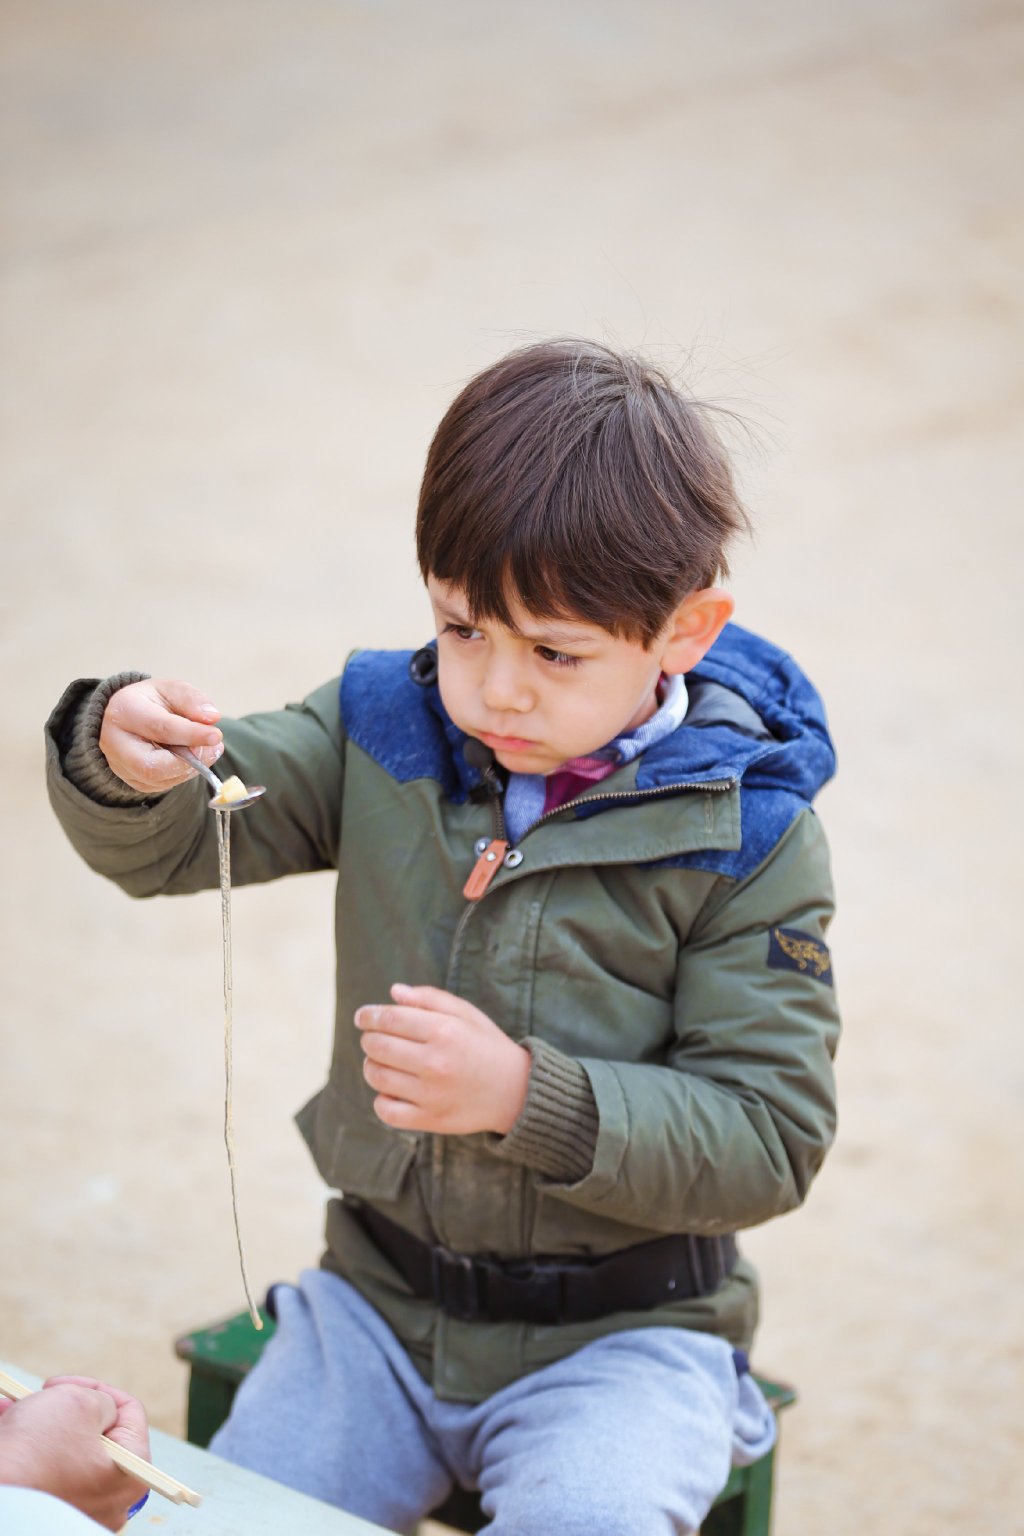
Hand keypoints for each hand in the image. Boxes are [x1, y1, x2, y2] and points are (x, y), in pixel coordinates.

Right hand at [0, 1377, 149, 1531]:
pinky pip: (42, 1469)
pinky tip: (7, 1420)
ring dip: (41, 1421)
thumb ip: (101, 1399)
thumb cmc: (38, 1450)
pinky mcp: (47, 1509)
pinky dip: (26, 1443)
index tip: (72, 1385)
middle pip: (96, 1434)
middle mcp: (108, 1499)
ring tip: (20, 1406)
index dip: (100, 1390)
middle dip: (68, 1407)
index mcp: (129, 1475)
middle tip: (49, 1395)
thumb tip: (98, 1407)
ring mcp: (77, 1507)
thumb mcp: (82, 1402)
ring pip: (63, 1449)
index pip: (129, 1415)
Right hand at [99, 677, 222, 793]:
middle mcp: (116, 742)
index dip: (192, 734)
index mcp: (124, 711)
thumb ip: (191, 700)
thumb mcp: (170, 689)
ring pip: (159, 779)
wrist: (125, 717)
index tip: (216, 735)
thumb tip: (212, 718)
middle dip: (190, 761)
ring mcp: (121, 766)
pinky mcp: (132, 780)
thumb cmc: (151, 701)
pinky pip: (162, 785)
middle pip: (153, 765)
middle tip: (213, 748)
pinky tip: (188, 757)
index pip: (160, 728)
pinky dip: (182, 774)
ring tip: (205, 749)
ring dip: (190, 768)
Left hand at [355, 984, 530, 1135]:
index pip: (390, 1019)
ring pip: (377, 1076)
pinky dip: (381, 1100)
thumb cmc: (487, 1046)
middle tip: (374, 1038)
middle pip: (377, 1046)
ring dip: (371, 1065)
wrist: (517, 1091)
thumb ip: (430, 998)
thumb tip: (392, 992)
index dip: (369, 1016)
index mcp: (445, 1031)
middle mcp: (436, 1063)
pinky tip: (391, 1090)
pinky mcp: (430, 1120)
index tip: (362, 1017)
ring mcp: (431, 1094)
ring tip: (381, 1061)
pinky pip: (386, 1111)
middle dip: (369, 1039)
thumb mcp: (466, 1014)